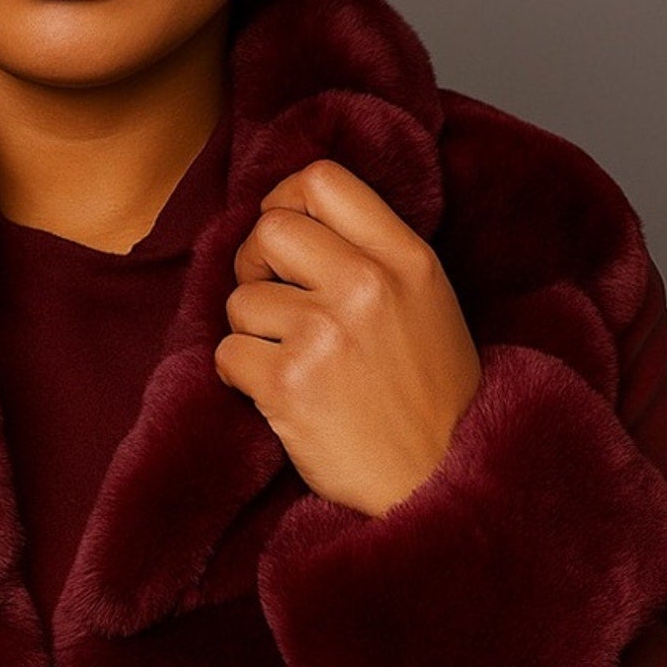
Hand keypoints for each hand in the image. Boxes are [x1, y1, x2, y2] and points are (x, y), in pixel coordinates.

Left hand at [213, 159, 482, 517]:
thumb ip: (371, 252)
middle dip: (256, 265)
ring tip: (294, 363)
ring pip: (240, 299)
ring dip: (252, 332)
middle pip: (268, 230)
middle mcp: (368, 285)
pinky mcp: (289, 384)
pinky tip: (278, 395)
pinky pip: (227, 353)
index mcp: (407, 259)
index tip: (285, 239)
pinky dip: (241, 377)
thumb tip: (292, 213)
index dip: (285, 199)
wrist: (439, 487)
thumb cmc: (429, 396)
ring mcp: (326, 334)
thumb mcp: (426, 302)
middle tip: (275, 303)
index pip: (322, 180)